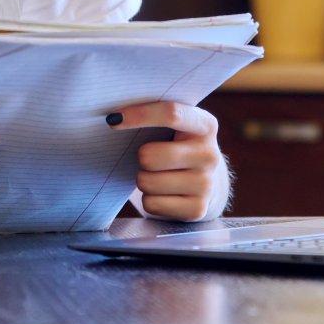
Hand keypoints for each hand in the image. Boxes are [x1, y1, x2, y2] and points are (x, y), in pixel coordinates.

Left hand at [108, 101, 230, 221]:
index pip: (171, 114)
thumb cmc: (177, 146)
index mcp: (205, 125)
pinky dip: (149, 199)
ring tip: (158, 175)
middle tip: (148, 157)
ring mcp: (205, 184)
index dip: (139, 115)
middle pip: (149, 156)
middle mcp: (209, 155)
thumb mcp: (177, 127)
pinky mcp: (197, 209)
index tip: (114, 119)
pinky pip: (151, 204)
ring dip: (143, 179)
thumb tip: (115, 117)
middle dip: (140, 157)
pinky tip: (163, 193)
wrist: (205, 183)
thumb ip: (154, 115)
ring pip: (147, 182)